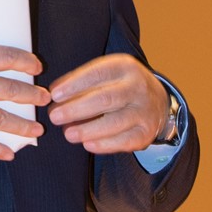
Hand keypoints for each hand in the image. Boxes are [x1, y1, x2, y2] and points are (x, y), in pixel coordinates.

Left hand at [47, 54, 168, 153]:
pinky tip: (87, 145)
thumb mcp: (106, 72)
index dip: (73, 85)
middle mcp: (137, 87)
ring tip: (67, 133)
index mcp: (124, 66)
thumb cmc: (120, 84)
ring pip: (115, 122)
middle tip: (54, 116)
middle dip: (76, 109)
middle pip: (105, 99)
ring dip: (88, 130)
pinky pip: (125, 141)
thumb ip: (81, 80)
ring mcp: (145, 111)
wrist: (157, 99)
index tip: (54, 95)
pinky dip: (105, 144)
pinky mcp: (147, 133)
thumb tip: (54, 95)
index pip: (96, 74)